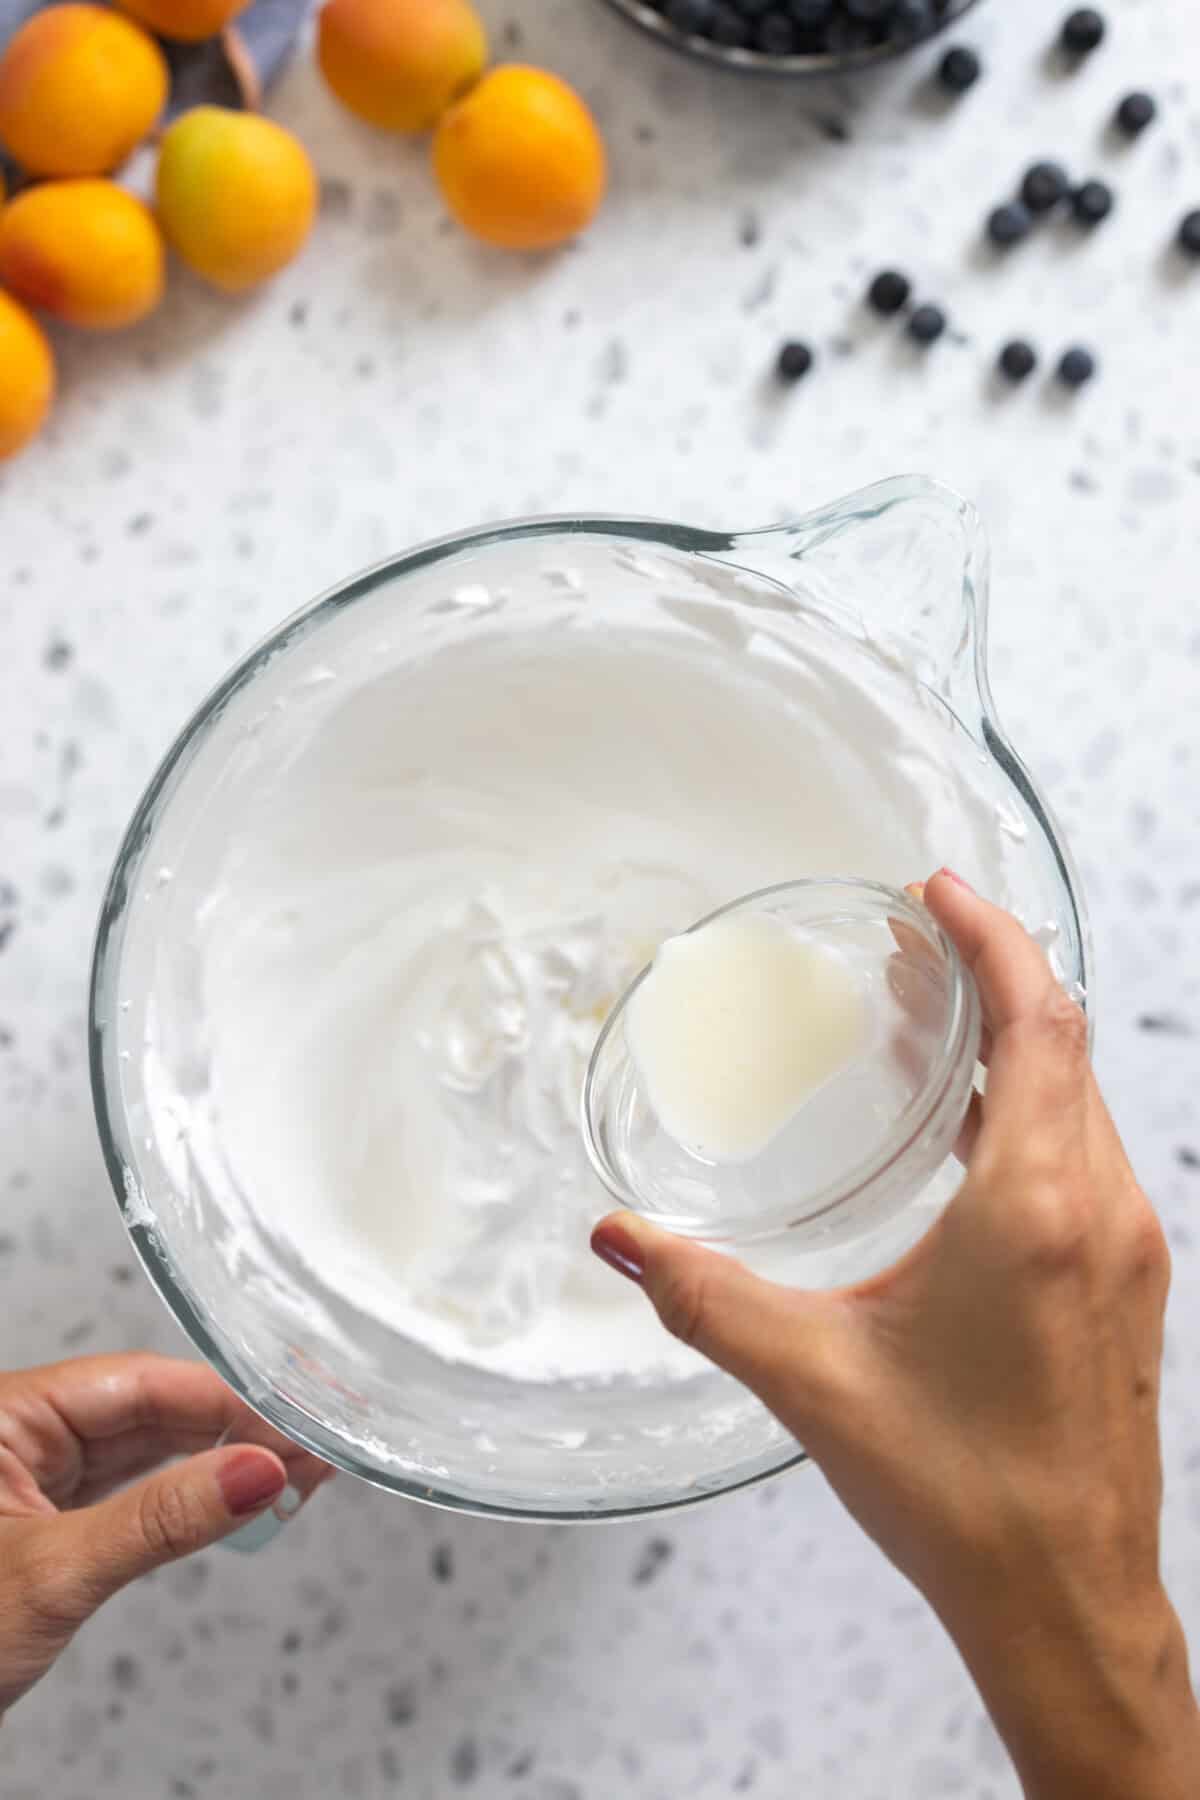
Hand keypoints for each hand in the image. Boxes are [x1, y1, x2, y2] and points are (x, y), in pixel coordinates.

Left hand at [0, 1352, 331, 1717]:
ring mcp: (31, 1477)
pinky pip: (128, 1491)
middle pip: (150, 1408)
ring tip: (291, 1473)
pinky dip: (182, 1498)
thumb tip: (254, 1470)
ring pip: (144, 1449)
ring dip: (217, 1462)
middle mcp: (19, 1432)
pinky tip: (231, 1499)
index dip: (225, 1399)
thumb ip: (160, 1519)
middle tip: (312, 1449)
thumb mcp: (53, 1574)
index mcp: (6, 1412)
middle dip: (234, 1427)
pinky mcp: (45, 1522)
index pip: (141, 1382)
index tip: (293, 1424)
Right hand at [592, 871, 1199, 1799]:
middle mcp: (1098, 1209)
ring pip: (1077, 1096)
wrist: (1069, 1604)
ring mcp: (1124, 1247)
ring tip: (926, 1019)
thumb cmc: (968, 1500)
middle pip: (1062, 1041)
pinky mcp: (1123, 1284)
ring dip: (1010, 1040)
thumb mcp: (813, 1380)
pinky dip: (1028, 1104)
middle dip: (990, 973)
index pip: (1036, 1018)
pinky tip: (964, 1130)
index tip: (938, 890)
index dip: (992, 936)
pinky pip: (1082, 1152)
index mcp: (1035, 1206)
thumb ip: (706, 1297)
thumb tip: (620, 1241)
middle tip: (910, 941)